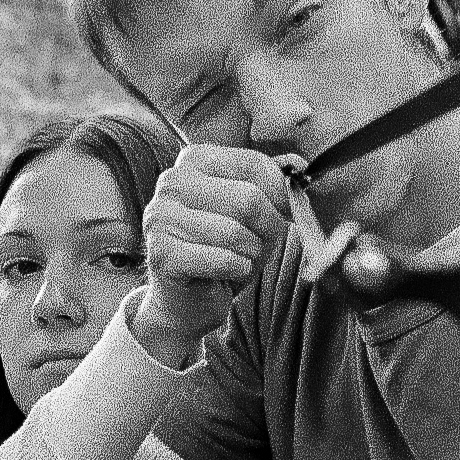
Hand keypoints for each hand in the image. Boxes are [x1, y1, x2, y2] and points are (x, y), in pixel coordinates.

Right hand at [132, 145, 291, 367]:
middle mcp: (172, 182)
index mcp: (194, 160)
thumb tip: (298, 165)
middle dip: (269, 227)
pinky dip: (238, 270)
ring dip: (252, 252)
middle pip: (247, 199)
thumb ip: (272, 183)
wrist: (189, 299)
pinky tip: (228, 272)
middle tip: (262, 243)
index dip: (281, 193)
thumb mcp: (254, 210)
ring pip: (235, 232)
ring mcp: (160, 217)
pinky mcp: (160, 253)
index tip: (287, 211)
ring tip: (240, 258)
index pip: (252, 165)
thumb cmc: (224, 249)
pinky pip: (223, 260)